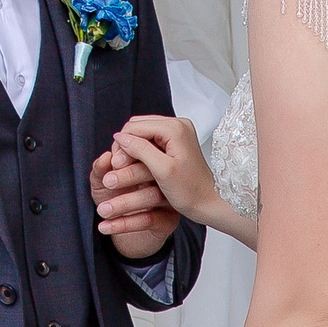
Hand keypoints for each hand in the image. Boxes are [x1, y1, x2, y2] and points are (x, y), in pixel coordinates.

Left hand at [91, 126, 182, 259]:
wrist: (123, 234)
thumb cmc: (112, 200)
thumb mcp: (101, 184)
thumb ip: (101, 170)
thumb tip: (106, 157)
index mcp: (148, 164)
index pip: (145, 154)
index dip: (128, 156)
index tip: (112, 164)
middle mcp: (163, 180)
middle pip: (153, 171)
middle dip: (129, 175)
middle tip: (107, 182)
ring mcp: (169, 200)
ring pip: (152, 195)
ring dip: (124, 203)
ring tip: (102, 210)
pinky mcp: (169, 220)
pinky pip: (149, 219)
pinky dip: (125, 224)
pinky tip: (105, 226)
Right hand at [107, 115, 221, 230]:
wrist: (210, 201)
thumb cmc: (191, 191)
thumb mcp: (162, 171)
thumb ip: (141, 150)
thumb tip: (120, 137)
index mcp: (175, 128)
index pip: (135, 126)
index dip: (122, 144)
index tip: (117, 165)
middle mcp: (177, 125)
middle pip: (137, 126)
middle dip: (126, 145)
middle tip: (120, 167)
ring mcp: (178, 132)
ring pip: (142, 133)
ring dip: (132, 148)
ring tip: (128, 168)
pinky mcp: (176, 141)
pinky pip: (151, 139)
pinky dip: (142, 151)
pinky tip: (140, 166)